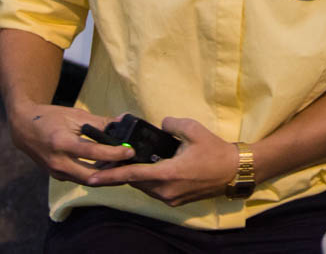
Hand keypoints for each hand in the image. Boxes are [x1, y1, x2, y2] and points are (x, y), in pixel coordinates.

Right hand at [8, 103, 134, 184]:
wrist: (23, 128)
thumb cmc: (50, 117)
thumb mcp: (75, 116)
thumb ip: (100, 122)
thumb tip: (124, 121)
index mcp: (61, 143)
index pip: (92, 152)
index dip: (113, 153)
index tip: (130, 151)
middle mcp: (57, 162)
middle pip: (91, 176)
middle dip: (113, 174)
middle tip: (131, 166)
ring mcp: (56, 172)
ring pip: (87, 181)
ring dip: (106, 176)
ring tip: (124, 166)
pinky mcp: (57, 176)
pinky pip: (80, 179)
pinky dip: (96, 175)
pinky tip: (109, 168)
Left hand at [85, 117, 239, 206]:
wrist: (233, 171)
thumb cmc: (214, 150)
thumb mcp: (193, 129)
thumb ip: (171, 124)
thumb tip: (161, 124)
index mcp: (168, 174)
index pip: (132, 174)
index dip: (110, 175)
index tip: (92, 177)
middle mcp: (166, 190)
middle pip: (135, 181)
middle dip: (122, 172)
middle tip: (111, 160)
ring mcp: (171, 198)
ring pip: (145, 187)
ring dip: (137, 175)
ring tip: (131, 161)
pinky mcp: (176, 201)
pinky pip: (155, 190)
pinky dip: (150, 180)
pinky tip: (151, 168)